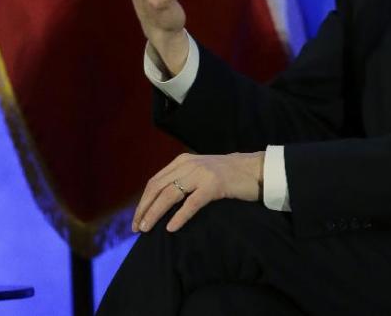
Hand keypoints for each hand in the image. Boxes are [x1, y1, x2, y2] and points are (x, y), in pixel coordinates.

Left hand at [133, 152, 263, 233]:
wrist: (254, 169)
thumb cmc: (226, 175)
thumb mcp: (199, 172)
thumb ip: (182, 180)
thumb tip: (159, 202)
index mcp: (182, 161)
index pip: (155, 181)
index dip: (143, 201)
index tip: (136, 220)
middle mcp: (188, 164)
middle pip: (158, 187)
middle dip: (144, 209)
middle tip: (136, 229)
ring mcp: (201, 173)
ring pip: (170, 194)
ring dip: (155, 213)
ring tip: (146, 229)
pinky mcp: (214, 185)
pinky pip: (192, 202)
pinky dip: (179, 216)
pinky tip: (171, 228)